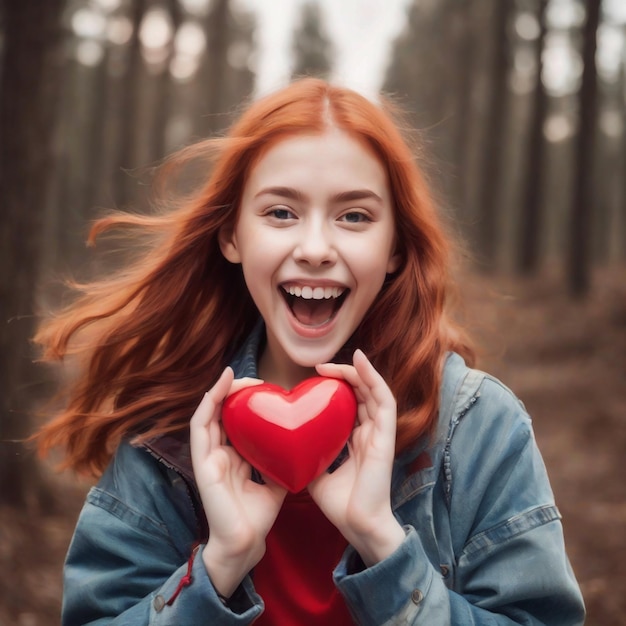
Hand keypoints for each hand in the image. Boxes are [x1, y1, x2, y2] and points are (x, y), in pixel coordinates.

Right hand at [190, 367, 286, 595]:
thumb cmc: (258, 516)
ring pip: (209, 413)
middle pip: (223, 412)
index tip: (267, 388)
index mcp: (233, 456)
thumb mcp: (276, 480)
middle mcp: (218, 452)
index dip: (247, 401)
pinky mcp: (201, 461)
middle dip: (237, 392)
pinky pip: (200, 425)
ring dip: (222, 391)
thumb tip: (303, 442)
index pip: (236, 420)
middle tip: (257, 380)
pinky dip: (210, 401)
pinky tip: (222, 385)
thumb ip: (282, 461)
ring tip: (237, 376)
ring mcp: (207, 456)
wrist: (245, 543)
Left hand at [309, 350, 404, 566]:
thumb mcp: (315, 472)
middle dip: (344, 376)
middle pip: (361, 394)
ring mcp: (379, 433)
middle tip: (320, 368)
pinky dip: (373, 378)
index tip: (313, 378)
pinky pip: (384, 400)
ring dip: (358, 372)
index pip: (350, 404)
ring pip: (374, 391)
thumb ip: (307, 455)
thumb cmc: (339, 504)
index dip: (336, 387)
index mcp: (356, 440)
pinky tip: (360, 361)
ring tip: (344, 358)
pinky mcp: (386, 436)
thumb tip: (284, 444)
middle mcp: (369, 433)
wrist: (357, 525)